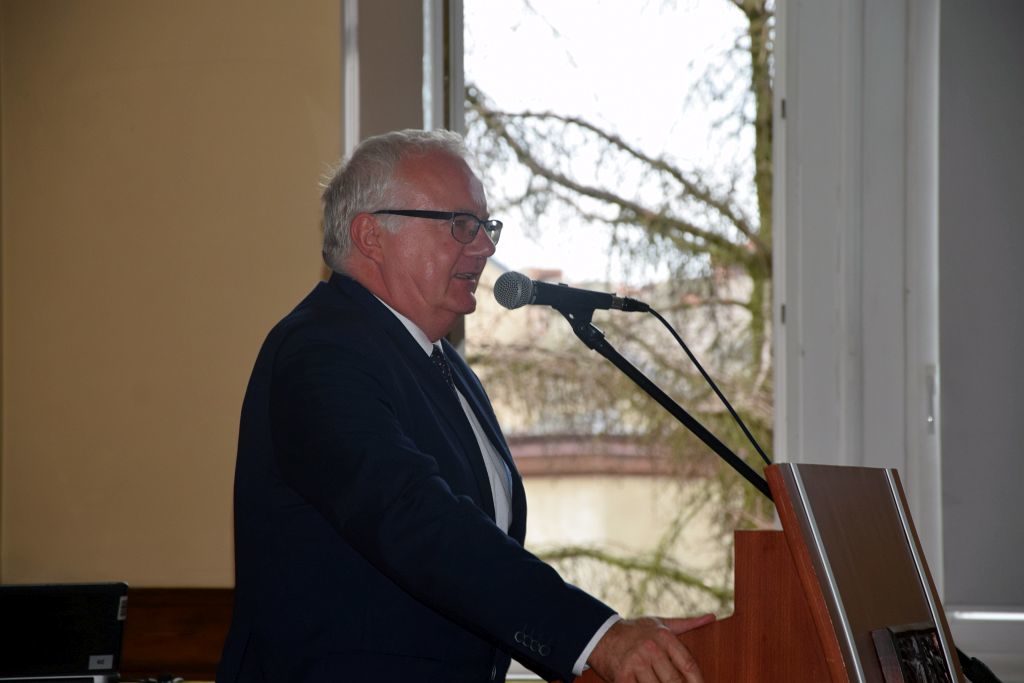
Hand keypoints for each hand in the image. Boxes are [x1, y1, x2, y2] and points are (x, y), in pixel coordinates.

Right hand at [587, 614, 715, 682]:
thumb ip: (687, 623)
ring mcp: (636, 663)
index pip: (689, 665)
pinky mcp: (623, 676)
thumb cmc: (635, 630)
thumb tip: (711, 617)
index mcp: (664, 637)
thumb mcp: (660, 623)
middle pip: (674, 681)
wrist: (601, 635)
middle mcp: (651, 649)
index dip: (698, 682)